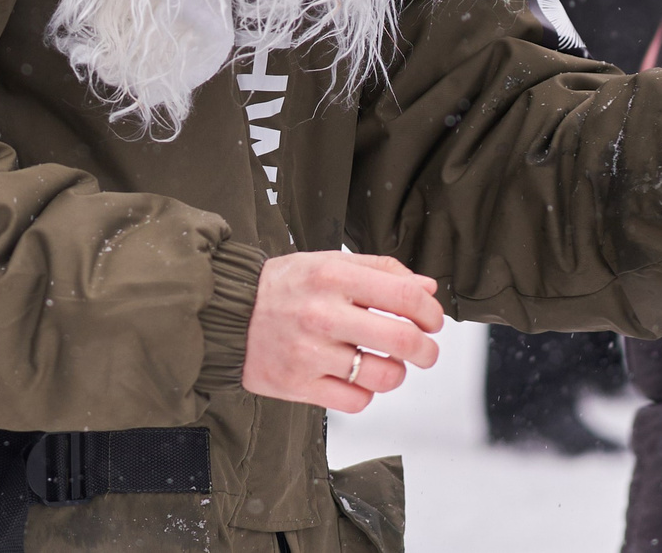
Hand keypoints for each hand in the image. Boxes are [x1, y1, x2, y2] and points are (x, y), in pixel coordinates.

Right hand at [241, 251, 443, 413]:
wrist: (229, 313)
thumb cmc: (286, 286)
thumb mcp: (331, 261)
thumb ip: (382, 271)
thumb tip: (428, 289)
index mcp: (334, 276)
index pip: (404, 295)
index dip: (430, 312)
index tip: (432, 320)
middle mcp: (322, 314)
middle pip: (401, 340)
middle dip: (426, 350)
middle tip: (426, 351)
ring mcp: (309, 353)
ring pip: (382, 376)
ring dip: (397, 374)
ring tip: (388, 365)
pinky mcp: (297, 385)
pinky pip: (354, 401)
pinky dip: (365, 393)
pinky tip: (356, 378)